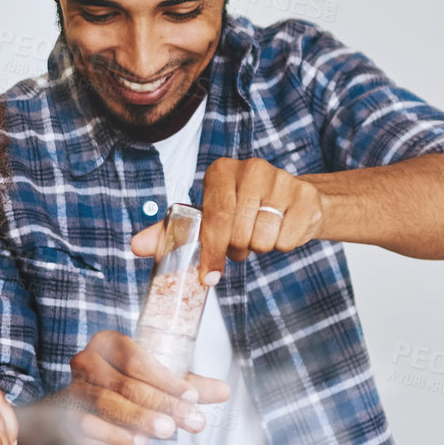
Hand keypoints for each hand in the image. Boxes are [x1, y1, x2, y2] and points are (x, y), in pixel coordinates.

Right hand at [44, 330, 229, 444]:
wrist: (84, 409)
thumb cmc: (126, 388)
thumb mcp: (159, 381)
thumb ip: (189, 385)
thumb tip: (225, 391)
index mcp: (108, 343)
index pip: (137, 360)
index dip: (166, 379)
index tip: (193, 397)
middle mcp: (85, 361)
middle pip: (126, 383)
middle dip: (162, 404)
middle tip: (191, 421)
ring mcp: (74, 390)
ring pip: (108, 404)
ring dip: (141, 419)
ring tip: (168, 431)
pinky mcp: (68, 417)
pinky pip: (92, 426)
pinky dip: (117, 436)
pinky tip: (140, 442)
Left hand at [130, 156, 324, 279]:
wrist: (290, 202)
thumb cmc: (239, 211)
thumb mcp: (203, 219)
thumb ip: (169, 233)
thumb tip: (136, 247)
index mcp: (221, 171)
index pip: (215, 217)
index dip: (212, 250)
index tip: (209, 275)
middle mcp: (252, 168)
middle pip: (238, 232)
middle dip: (236, 249)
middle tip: (240, 240)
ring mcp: (283, 180)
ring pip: (263, 239)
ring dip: (260, 246)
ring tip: (260, 231)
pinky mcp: (307, 196)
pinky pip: (288, 241)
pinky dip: (283, 245)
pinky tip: (281, 228)